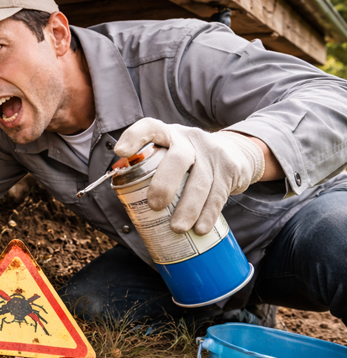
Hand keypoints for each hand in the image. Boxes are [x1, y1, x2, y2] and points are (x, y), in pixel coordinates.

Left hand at [114, 118, 263, 234]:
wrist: (235, 152)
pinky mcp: (229, 169)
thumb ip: (150, 166)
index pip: (150, 128)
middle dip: (165, 184)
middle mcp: (190, 139)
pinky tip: (200, 229)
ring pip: (200, 182)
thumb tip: (124, 194)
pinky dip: (208, 214)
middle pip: (178, 159)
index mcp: (168, 134)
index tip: (121, 152)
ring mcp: (212, 153)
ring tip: (177, 228)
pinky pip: (218, 195)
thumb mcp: (170, 153)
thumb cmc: (189, 158)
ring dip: (188, 208)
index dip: (134, 137)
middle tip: (154, 206)